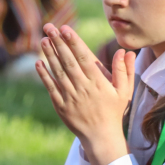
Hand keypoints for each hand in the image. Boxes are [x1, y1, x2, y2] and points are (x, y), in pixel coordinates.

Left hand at [36, 23, 136, 164]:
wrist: (101, 137)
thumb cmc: (114, 111)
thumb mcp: (125, 91)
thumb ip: (125, 70)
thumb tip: (124, 51)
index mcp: (98, 82)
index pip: (84, 58)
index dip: (74, 42)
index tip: (66, 29)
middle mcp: (83, 88)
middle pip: (68, 61)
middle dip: (58, 43)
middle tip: (49, 27)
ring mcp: (70, 97)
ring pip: (58, 72)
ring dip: (50, 55)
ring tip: (43, 39)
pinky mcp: (61, 106)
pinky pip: (50, 88)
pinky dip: (44, 75)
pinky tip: (39, 62)